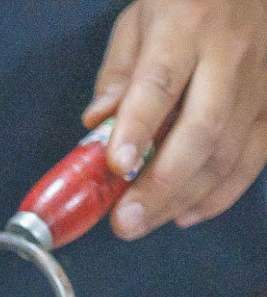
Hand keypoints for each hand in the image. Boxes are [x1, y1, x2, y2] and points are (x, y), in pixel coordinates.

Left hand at [83, 0, 266, 239]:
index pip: (160, 84)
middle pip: (200, 131)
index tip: (114, 167)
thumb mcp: (139, 20)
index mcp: (186, 27)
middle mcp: (230, 56)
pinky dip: (220, 194)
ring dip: (183, 198)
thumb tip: (96, 125)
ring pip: (228, 153)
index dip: (137, 130)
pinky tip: (186, 214)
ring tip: (142, 224)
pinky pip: (254, 159)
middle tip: (124, 221)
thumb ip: (117, 73)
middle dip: (160, 184)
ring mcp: (260, 84)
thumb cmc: (185, 2)